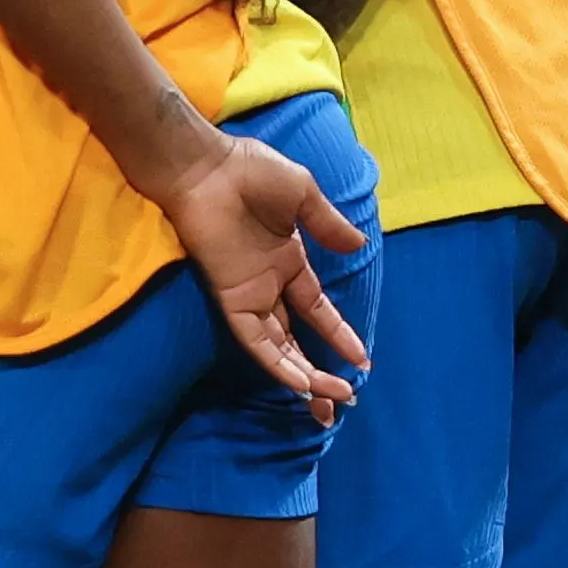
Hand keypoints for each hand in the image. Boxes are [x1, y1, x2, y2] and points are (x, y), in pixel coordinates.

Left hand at [157, 133, 368, 408]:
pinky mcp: (229, 297)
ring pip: (278, 348)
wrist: (206, 167)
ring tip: (331, 400)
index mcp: (287, 263)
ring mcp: (248, 294)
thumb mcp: (303, 195)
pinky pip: (254, 338)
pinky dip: (275, 361)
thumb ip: (328, 225)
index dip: (337, 335)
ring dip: (303, 375)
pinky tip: (298, 382)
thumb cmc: (250, 172)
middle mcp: (268, 285)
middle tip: (346, 398)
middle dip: (321, 370)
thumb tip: (360, 246)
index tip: (361, 360)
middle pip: (296, 340)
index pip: (317, 310)